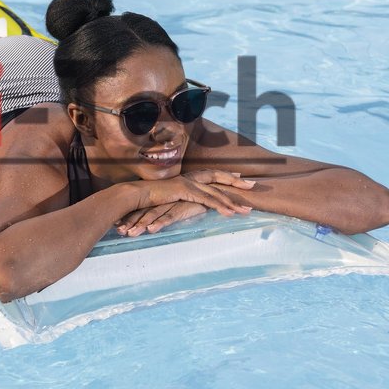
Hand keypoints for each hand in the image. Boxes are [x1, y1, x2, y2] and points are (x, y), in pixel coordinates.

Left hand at [115, 201, 207, 236]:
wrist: (215, 190)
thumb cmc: (197, 201)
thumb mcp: (178, 210)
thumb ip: (166, 217)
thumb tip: (151, 228)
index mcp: (161, 202)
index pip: (141, 211)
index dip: (129, 219)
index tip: (117, 229)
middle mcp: (164, 201)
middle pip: (143, 212)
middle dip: (130, 222)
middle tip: (118, 232)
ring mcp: (173, 203)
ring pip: (154, 215)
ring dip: (141, 224)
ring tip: (130, 234)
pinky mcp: (184, 206)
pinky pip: (170, 216)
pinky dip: (159, 223)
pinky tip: (151, 230)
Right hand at [130, 170, 254, 215]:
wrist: (134, 195)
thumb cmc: (147, 199)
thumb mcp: (167, 198)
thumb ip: (178, 199)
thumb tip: (183, 205)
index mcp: (186, 178)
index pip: (210, 175)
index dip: (226, 176)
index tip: (241, 178)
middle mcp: (189, 178)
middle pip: (217, 177)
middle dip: (236, 181)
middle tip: (253, 184)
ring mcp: (187, 183)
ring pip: (215, 192)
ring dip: (232, 201)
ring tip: (247, 209)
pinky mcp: (184, 191)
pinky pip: (207, 200)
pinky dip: (220, 206)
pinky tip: (230, 213)